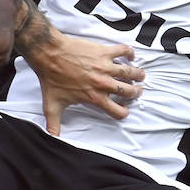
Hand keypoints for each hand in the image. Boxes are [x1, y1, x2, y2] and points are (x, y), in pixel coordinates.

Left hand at [26, 34, 145, 133]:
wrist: (49, 54)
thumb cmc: (51, 78)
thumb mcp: (52, 105)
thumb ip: (54, 124)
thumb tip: (52, 138)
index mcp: (94, 97)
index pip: (117, 111)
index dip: (123, 112)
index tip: (123, 109)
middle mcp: (103, 83)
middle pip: (128, 91)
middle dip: (135, 92)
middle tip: (136, 90)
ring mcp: (104, 66)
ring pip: (129, 72)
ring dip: (137, 74)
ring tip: (140, 75)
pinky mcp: (103, 52)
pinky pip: (123, 51)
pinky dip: (130, 53)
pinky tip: (130, 55)